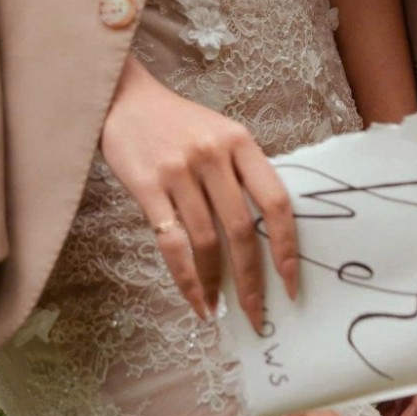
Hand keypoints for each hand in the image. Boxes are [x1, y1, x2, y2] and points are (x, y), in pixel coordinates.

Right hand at [99, 51, 299, 334]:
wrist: (125, 100)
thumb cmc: (179, 123)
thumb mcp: (221, 135)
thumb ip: (242, 173)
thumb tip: (266, 232)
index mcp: (240, 142)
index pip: (275, 201)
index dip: (286, 246)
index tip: (291, 282)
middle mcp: (213, 156)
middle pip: (241, 229)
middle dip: (252, 280)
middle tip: (258, 315)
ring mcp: (179, 172)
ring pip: (206, 241)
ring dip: (216, 283)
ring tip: (221, 310)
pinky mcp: (148, 187)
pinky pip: (172, 243)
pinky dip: (187, 278)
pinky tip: (196, 300)